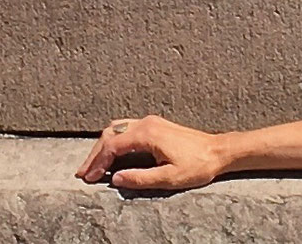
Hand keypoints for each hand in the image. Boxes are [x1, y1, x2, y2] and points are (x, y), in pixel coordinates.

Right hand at [75, 114, 229, 190]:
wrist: (219, 151)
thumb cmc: (197, 165)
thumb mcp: (169, 178)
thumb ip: (140, 178)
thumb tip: (115, 179)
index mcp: (147, 133)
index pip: (112, 145)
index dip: (97, 162)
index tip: (88, 177)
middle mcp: (146, 123)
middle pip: (110, 134)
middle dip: (95, 154)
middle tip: (83, 172)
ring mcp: (150, 122)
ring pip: (116, 129)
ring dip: (103, 146)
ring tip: (93, 165)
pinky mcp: (155, 126)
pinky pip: (126, 129)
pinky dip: (114, 141)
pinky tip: (111, 154)